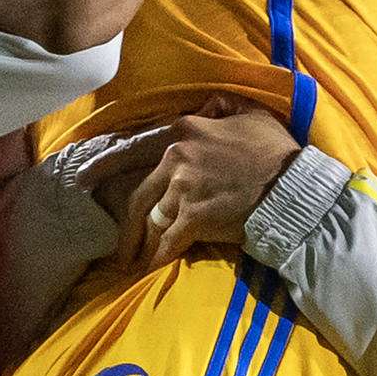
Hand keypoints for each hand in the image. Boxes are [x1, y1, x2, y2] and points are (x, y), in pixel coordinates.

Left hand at [113, 96, 299, 270]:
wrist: (292, 188)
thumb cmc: (275, 151)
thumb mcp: (251, 114)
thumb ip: (223, 107)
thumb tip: (209, 105)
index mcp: (184, 132)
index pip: (134, 147)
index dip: (106, 163)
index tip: (84, 177)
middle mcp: (176, 159)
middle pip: (138, 193)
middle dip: (123, 221)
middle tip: (112, 240)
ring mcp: (183, 190)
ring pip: (152, 219)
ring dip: (141, 243)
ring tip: (133, 261)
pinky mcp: (194, 219)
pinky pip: (168, 243)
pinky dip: (157, 258)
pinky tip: (150, 270)